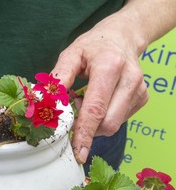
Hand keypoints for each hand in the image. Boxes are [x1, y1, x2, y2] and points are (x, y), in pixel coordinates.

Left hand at [51, 12, 148, 163]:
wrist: (123, 37)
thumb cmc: (93, 46)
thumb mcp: (71, 54)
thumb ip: (58, 78)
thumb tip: (46, 103)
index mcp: (110, 67)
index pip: (96, 108)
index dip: (84, 133)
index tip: (78, 152)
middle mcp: (130, 80)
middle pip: (108, 123)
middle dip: (87, 128)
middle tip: (73, 112)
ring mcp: (140, 90)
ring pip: (114, 125)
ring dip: (94, 122)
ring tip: (86, 100)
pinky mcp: (143, 98)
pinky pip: (120, 120)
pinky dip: (104, 117)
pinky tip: (99, 101)